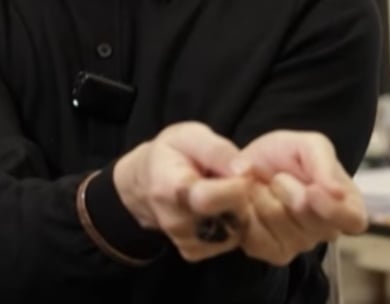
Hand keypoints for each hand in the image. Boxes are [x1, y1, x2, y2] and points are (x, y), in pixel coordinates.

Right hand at [114, 122, 252, 262]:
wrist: (143, 182)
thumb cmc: (169, 153)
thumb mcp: (189, 136)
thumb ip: (217, 150)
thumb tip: (246, 171)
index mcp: (172, 190)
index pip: (211, 199)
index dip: (236, 183)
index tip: (238, 169)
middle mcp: (177, 224)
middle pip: (232, 217)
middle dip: (242, 196)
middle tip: (228, 179)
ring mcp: (187, 243)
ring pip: (237, 230)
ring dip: (239, 210)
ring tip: (222, 191)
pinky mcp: (196, 253)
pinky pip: (232, 240)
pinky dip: (233, 223)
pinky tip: (220, 208)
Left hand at [229, 131, 367, 265]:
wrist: (246, 165)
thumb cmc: (285, 155)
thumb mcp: (309, 145)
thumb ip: (324, 162)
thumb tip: (336, 192)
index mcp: (346, 205)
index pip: (353, 221)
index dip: (333, 209)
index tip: (311, 190)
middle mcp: (326, 230)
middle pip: (312, 222)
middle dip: (287, 190)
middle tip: (279, 176)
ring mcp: (299, 245)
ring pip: (279, 224)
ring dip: (263, 196)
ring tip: (264, 186)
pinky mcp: (272, 251)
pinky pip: (258, 238)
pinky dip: (247, 210)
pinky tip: (250, 201)